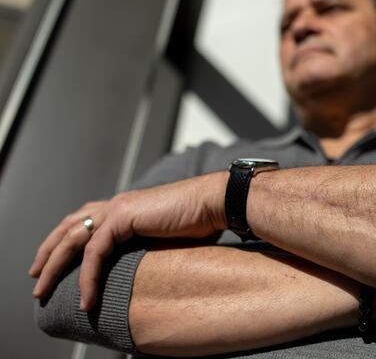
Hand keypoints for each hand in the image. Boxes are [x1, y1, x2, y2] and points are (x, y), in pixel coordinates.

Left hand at [29, 172, 227, 310]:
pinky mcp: (124, 217)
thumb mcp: (167, 238)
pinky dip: (87, 277)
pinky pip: (94, 252)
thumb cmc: (201, 220)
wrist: (215, 202)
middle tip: (35, 275)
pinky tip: (87, 298)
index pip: (85, 220)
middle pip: (69, 225)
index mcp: (127, 206)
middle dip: (48, 251)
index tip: (53, 260)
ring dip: (53, 265)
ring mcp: (119, 208)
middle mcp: (118, 204)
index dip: (66, 239)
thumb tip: (147, 267)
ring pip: (72, 238)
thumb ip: (148, 247)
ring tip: (43, 288)